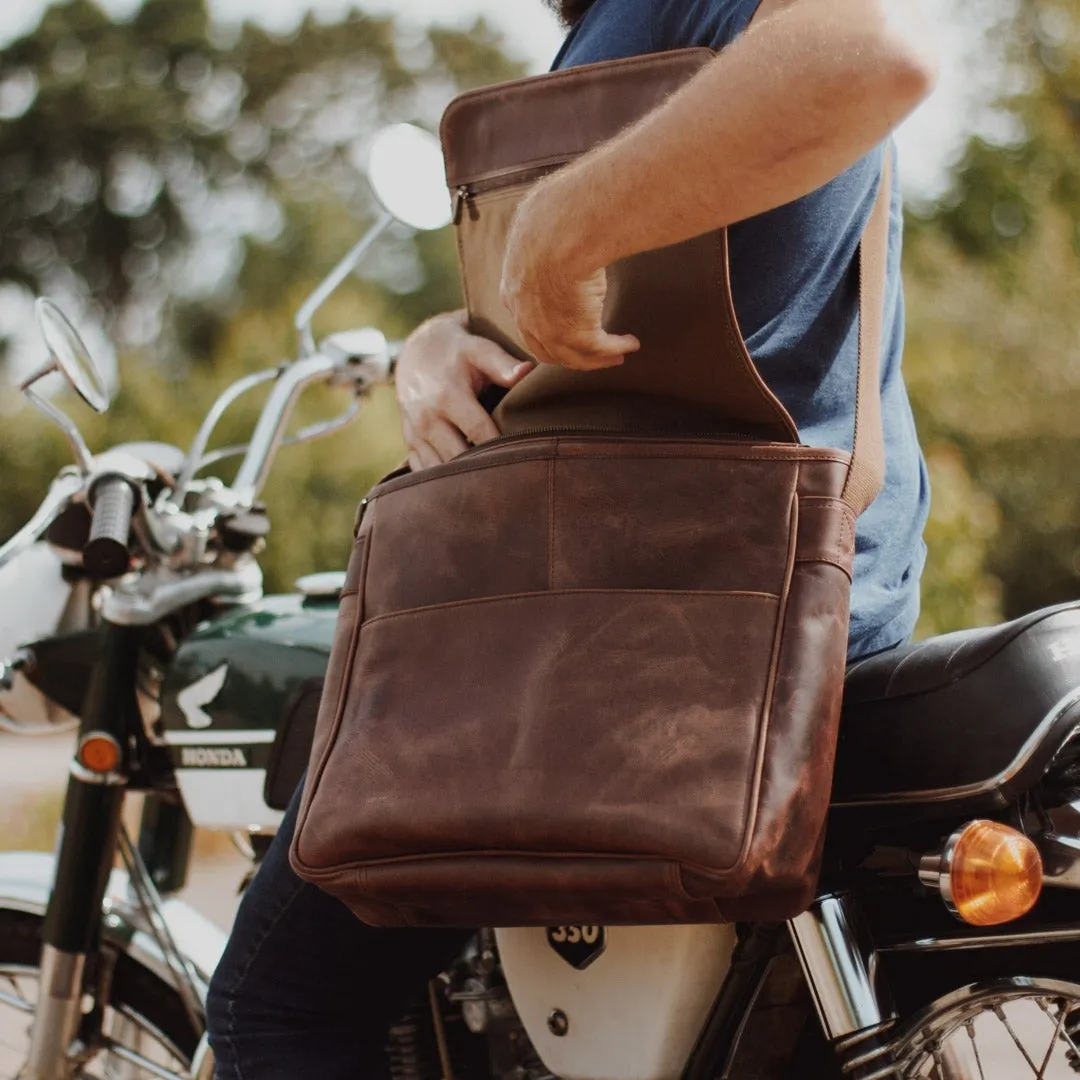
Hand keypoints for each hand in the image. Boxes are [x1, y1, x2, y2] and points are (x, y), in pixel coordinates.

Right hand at [395, 310, 531, 471]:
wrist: (415, 351)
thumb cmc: (456, 352)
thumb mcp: (478, 349)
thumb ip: (502, 363)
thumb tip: (528, 372)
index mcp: (447, 396)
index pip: (480, 433)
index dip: (502, 448)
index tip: (523, 458)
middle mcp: (427, 418)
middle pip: (458, 458)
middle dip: (484, 469)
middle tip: (510, 478)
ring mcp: (415, 433)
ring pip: (439, 471)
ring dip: (463, 479)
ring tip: (490, 483)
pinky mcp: (410, 442)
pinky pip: (424, 472)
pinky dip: (443, 480)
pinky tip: (465, 480)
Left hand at [499, 179, 639, 371]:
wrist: (560, 230)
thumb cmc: (552, 216)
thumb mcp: (539, 228)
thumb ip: (546, 238)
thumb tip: (558, 216)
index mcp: (513, 290)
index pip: (527, 321)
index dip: (545, 329)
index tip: (564, 329)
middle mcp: (526, 317)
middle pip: (547, 348)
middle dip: (571, 354)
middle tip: (592, 354)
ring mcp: (549, 331)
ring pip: (573, 356)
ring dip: (597, 358)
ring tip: (617, 354)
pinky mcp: (575, 334)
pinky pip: (599, 349)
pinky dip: (616, 348)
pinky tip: (630, 343)